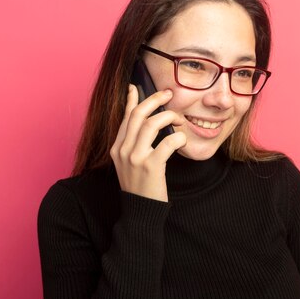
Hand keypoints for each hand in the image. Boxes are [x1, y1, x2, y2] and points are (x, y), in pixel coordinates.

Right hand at [110, 85, 186, 201]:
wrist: (140, 212)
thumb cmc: (140, 187)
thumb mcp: (130, 163)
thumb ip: (134, 144)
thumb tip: (147, 123)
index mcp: (117, 148)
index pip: (125, 117)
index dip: (131, 100)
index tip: (135, 86)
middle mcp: (123, 150)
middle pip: (137, 115)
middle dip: (154, 100)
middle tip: (168, 94)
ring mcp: (135, 158)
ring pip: (151, 124)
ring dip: (169, 117)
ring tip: (179, 120)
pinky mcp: (150, 167)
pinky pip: (167, 142)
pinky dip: (178, 137)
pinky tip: (182, 140)